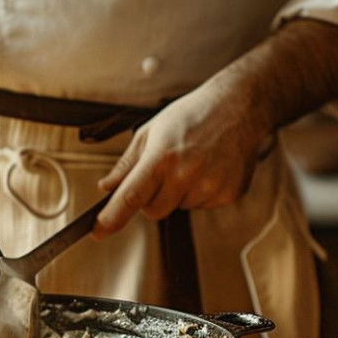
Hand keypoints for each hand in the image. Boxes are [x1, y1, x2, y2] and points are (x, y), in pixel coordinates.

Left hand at [93, 70, 269, 238]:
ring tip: (192, 162)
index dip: (112, 217)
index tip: (99, 231)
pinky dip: (200, 192)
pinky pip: (202, 206)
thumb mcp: (151, 131)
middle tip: (162, 173)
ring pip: (179, 208)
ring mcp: (211, 186)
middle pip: (154, 212)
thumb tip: (107, 187)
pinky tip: (208, 168)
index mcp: (162, 156)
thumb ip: (127, 163)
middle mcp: (187, 173)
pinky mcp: (229, 193)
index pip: (131, 196)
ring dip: (178, 193)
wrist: (239, 107)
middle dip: (151, 199)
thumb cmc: (193, 115)